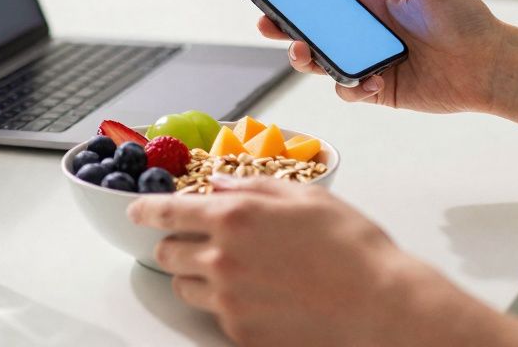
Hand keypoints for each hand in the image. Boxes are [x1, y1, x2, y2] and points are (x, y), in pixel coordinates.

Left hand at [129, 177, 517, 346]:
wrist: (380, 306)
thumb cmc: (353, 248)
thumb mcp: (307, 196)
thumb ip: (254, 188)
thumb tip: (220, 185)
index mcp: (234, 217)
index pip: (168, 210)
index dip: (147, 207)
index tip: (137, 209)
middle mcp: (222, 260)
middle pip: (169, 253)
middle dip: (176, 242)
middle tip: (197, 239)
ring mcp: (229, 302)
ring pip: (186, 289)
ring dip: (197, 276)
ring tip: (232, 270)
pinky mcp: (241, 334)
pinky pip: (216, 317)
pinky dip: (226, 304)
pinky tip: (260, 296)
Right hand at [257, 0, 503, 113]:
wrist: (489, 63)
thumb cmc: (464, 17)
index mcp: (370, 1)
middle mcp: (364, 31)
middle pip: (312, 29)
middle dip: (285, 27)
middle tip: (268, 25)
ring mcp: (368, 61)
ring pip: (322, 61)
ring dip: (306, 58)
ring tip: (305, 54)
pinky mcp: (377, 89)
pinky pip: (348, 89)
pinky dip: (351, 86)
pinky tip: (371, 80)